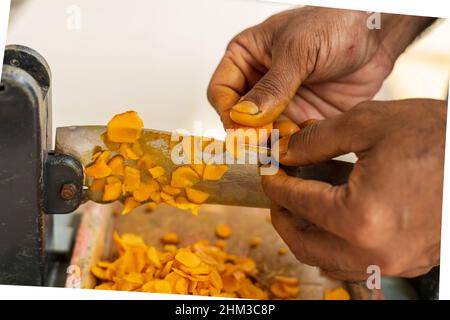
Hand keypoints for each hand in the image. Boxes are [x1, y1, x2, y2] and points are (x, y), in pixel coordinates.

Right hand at [208, 7, 433, 127]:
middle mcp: (260, 83)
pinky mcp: (302, 118)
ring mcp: (281, 103)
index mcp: (247, 57)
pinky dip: (292, 148)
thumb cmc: (335, 22)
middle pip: (239, 118)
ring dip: (269, 143)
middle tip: (260, 143)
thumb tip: (244, 115)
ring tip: (282, 147)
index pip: (221, 91)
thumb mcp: (298, 50)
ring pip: (262, 133)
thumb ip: (272, 86)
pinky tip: (302, 146)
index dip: (227, 111)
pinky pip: (288, 140)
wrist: (377, 34)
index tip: (240, 126)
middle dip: (248, 132)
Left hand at [261, 99, 445, 279]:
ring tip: (302, 200)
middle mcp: (375, 251)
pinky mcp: (408, 259)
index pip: (297, 203)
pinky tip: (334, 210)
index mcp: (360, 218)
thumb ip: (316, 139)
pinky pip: (356, 259)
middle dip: (283, 215)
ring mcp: (394, 261)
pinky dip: (336, 238)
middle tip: (277, 192)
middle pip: (305, 243)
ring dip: (307, 230)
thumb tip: (286, 151)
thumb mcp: (368, 123)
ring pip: (328, 257)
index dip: (275, 184)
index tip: (268, 171)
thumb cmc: (438, 136)